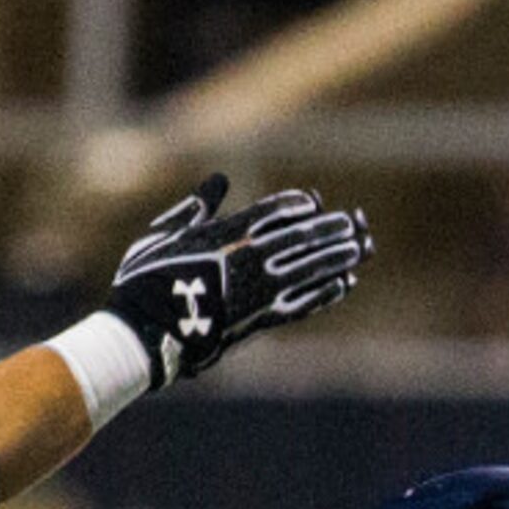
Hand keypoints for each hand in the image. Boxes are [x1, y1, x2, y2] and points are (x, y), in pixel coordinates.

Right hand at [105, 175, 370, 388]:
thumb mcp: (168, 233)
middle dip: (328, 228)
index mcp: (226, 234)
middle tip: (353, 221)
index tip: (312, 200)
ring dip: (337, 256)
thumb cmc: (149, 277)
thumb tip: (220, 180)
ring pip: (309, 268)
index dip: (295, 204)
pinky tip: (344, 283)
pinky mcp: (266, 318)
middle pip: (300, 237)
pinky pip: (305, 302)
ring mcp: (261, 290)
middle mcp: (250, 259)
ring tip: (359, 247)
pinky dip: (327, 292)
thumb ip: (198, 206)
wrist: (150, 328)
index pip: (272, 211)